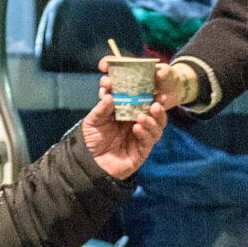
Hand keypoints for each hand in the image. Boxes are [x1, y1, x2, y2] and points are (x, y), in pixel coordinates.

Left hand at [83, 63, 169, 179]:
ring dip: (153, 119)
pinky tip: (137, 128)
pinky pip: (149, 140)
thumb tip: (109, 95)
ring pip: (157, 126)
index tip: (149, 83)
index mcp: (127, 113)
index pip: (141, 100)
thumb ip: (101, 108)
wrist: (89, 162)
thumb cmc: (92, 140)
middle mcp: (137, 123)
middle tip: (157, 98)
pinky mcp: (142, 150)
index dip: (147, 92)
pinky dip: (146, 133)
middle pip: (154, 112)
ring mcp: (141, 136)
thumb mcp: (93, 121)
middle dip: (158, 104)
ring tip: (143, 115)